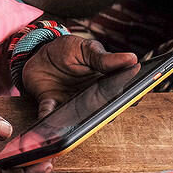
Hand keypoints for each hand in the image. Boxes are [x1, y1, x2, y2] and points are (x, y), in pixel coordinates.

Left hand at [21, 36, 138, 117]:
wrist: (38, 53)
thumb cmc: (67, 51)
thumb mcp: (86, 49)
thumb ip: (105, 58)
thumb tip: (132, 58)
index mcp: (103, 84)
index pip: (120, 94)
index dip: (128, 99)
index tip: (133, 99)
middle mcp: (90, 98)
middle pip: (101, 111)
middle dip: (102, 115)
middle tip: (103, 113)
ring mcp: (71, 103)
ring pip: (78, 118)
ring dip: (76, 122)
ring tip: (76, 123)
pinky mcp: (51, 104)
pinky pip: (49, 113)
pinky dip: (48, 117)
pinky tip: (46, 118)